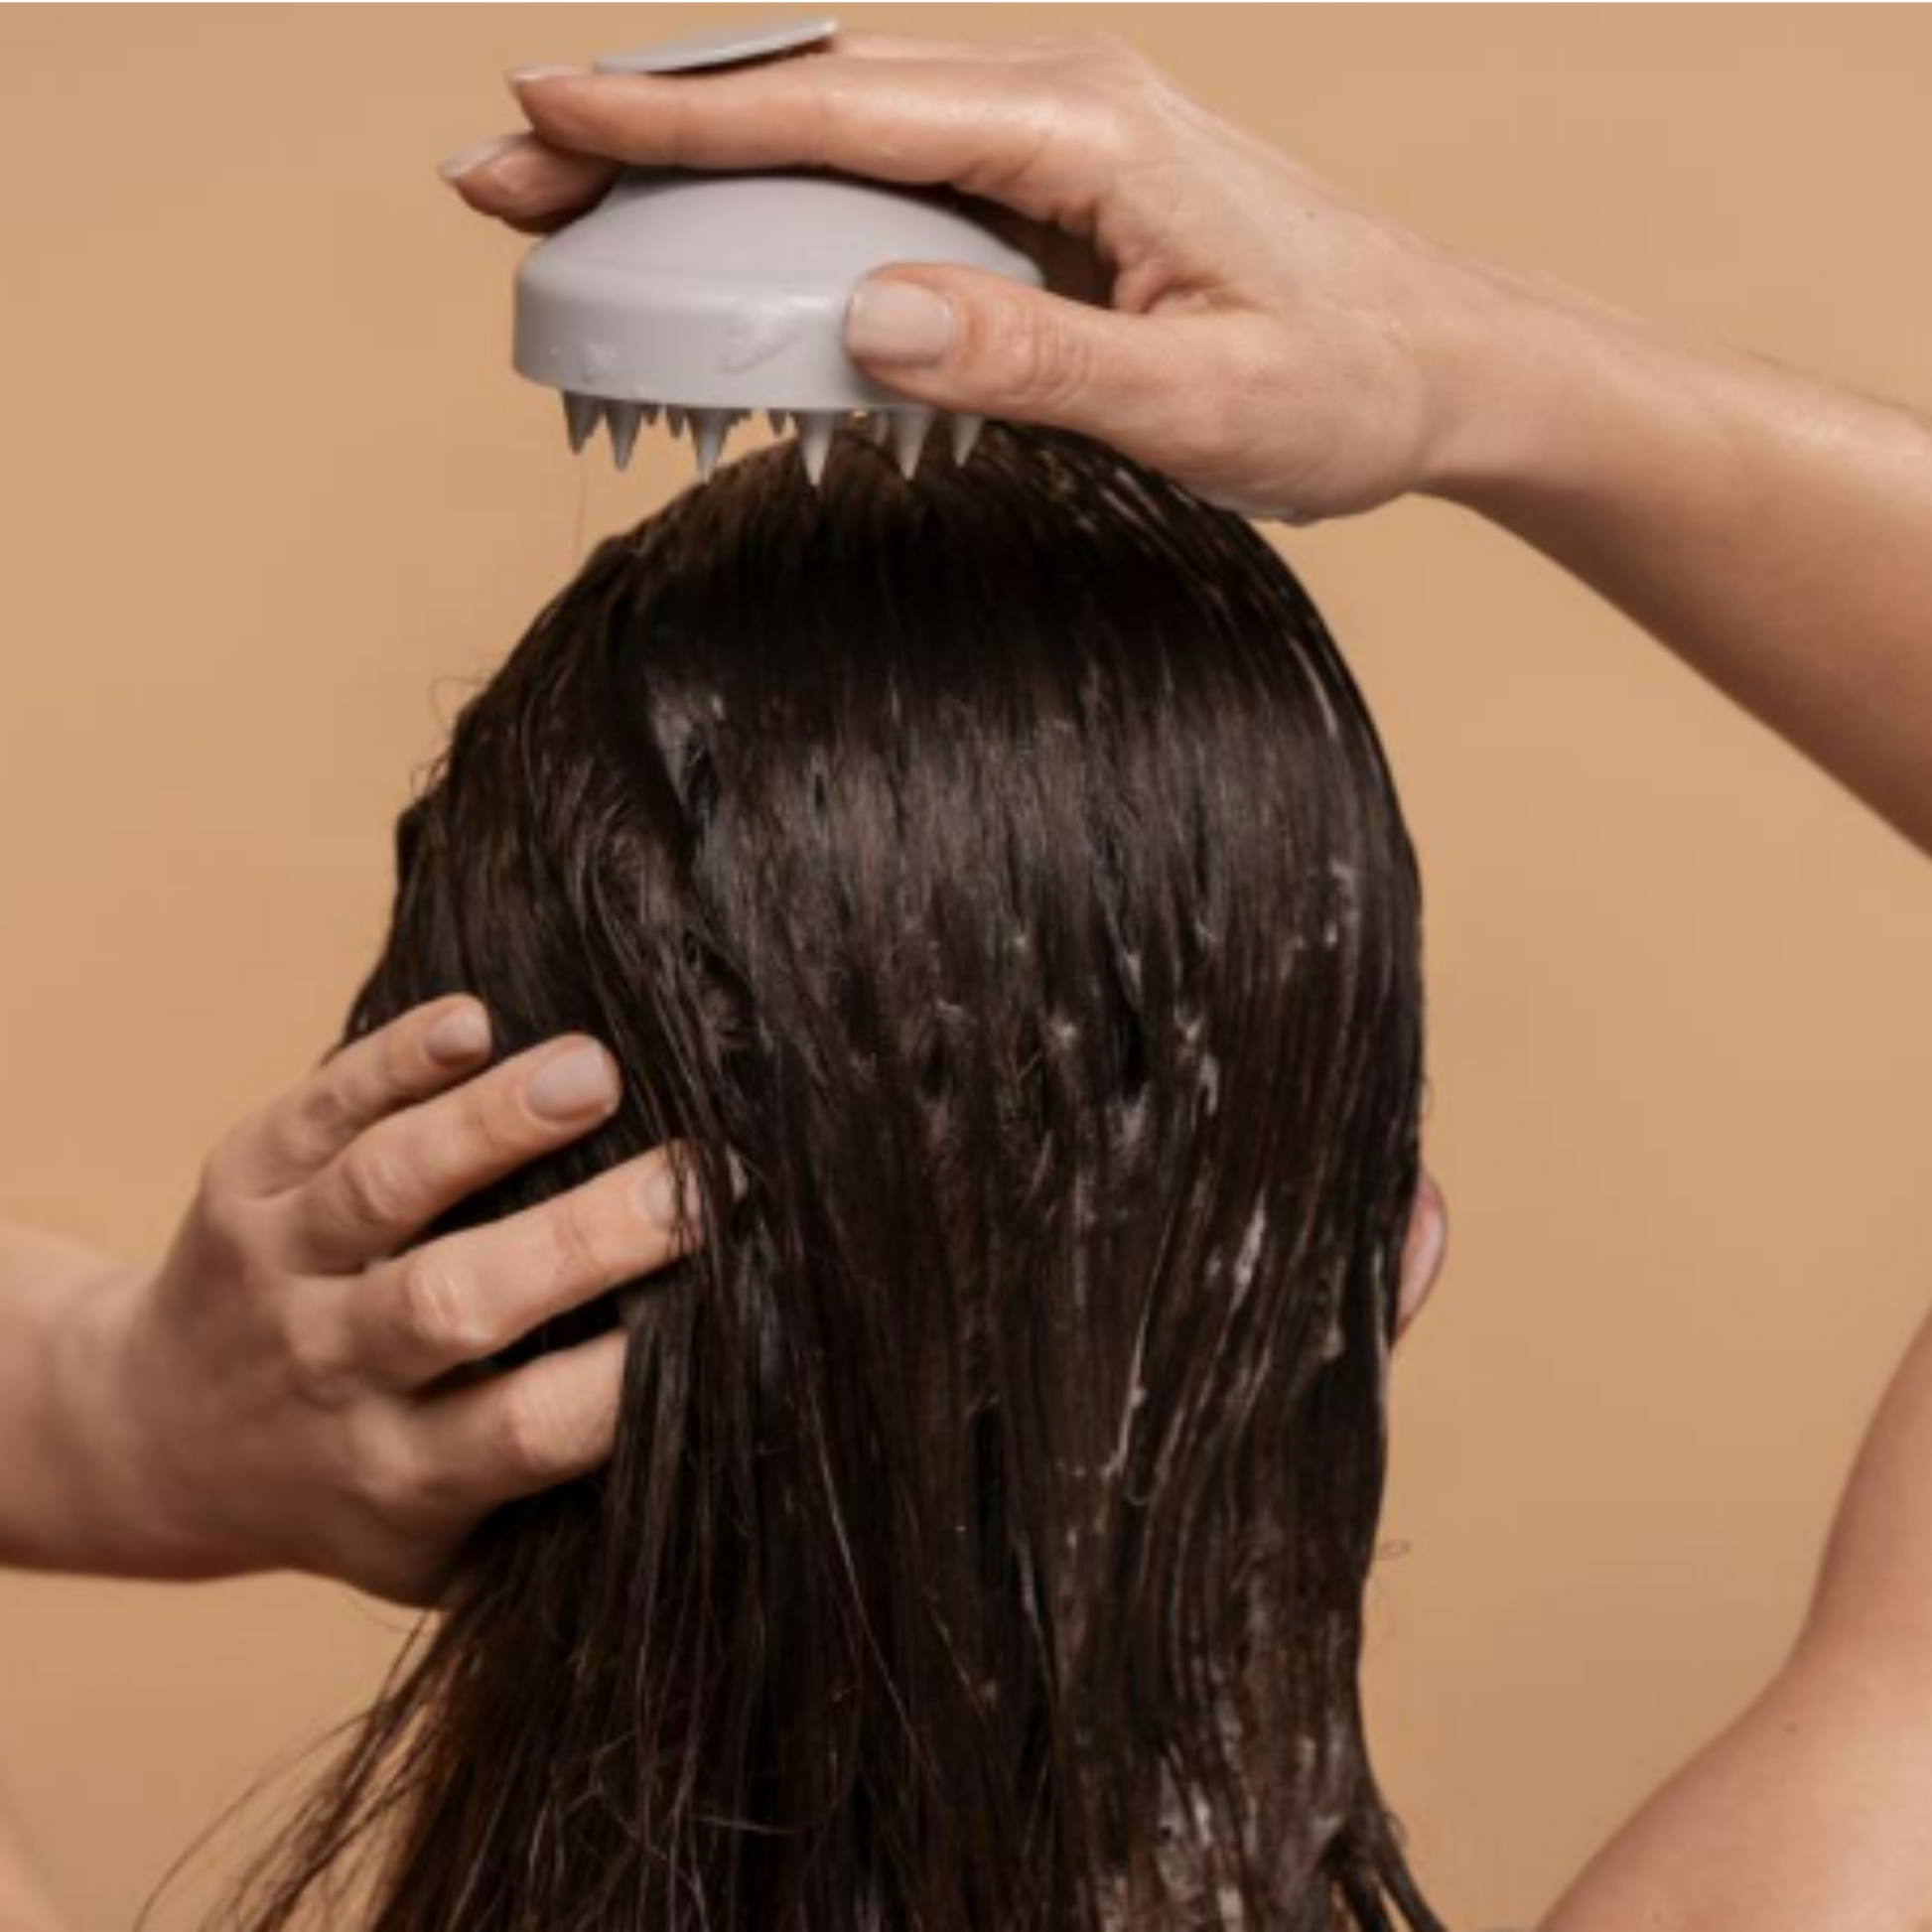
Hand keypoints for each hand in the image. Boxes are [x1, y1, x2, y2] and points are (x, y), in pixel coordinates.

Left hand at [63, 998, 701, 1604]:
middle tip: (691, 1177)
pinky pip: (314, 1114)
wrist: (161, 1441)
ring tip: (594, 1070)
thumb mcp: (441, 1552)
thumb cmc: (356, 1489)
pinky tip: (472, 1021)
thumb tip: (722, 1445)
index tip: (718, 1312)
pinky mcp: (243, 1183)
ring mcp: (280, 1272)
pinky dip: (386, 1063)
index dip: (619, 1381)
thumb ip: (556, 1518)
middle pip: (454, 1303)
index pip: (522, 1432)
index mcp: (404, 1473)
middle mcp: (334, 1373)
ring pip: (381, 1190)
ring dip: (489, 1127)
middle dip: (579, 1238)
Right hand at [440, 31, 1508, 521]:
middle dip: (647, 130)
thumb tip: (863, 312)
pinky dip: (784, 207)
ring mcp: (1046, 145)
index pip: (842, 106)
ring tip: (571, 207)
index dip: (685, 115)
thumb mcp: (1202, 400)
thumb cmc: (1340, 384)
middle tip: (498, 171)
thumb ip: (1035, 363)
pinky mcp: (1048, 198)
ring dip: (700, 167)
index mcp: (1082, 127)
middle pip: (810, 97)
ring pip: (837, 131)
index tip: (545, 106)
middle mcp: (1051, 105)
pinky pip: (888, 185)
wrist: (1436, 364)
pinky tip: (719, 247)